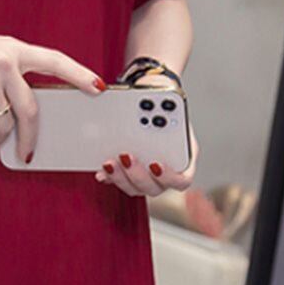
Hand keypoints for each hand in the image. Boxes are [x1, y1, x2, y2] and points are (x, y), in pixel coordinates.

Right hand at [0, 19, 104, 162]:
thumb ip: (12, 69)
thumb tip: (26, 107)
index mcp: (14, 48)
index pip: (55, 60)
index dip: (80, 74)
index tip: (99, 87)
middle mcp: (6, 63)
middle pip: (32, 110)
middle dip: (32, 136)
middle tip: (30, 152)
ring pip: (7, 123)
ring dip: (0, 137)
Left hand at [95, 73, 198, 193]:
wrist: (152, 96)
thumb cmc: (163, 100)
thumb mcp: (168, 101)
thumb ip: (164, 107)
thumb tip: (148, 105)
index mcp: (183, 157)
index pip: (182, 180)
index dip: (170, 177)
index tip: (155, 163)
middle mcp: (167, 172)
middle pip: (154, 187)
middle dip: (137, 174)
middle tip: (125, 156)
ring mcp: (147, 176)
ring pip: (134, 188)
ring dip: (120, 177)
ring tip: (109, 162)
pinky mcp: (128, 173)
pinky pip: (119, 181)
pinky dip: (109, 177)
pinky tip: (100, 171)